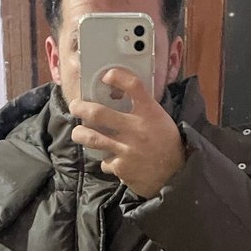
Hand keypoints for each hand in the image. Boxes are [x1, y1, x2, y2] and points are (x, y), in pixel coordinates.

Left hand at [70, 67, 185, 198]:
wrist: (176, 174)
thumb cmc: (166, 144)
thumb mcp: (159, 119)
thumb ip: (142, 109)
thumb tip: (118, 97)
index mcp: (149, 113)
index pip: (133, 85)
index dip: (117, 76)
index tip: (106, 76)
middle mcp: (136, 129)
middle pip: (98, 113)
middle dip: (80, 108)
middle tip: (75, 107)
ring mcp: (127, 149)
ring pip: (92, 138)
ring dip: (80, 134)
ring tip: (78, 133)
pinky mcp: (121, 167)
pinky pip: (105, 162)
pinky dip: (107, 161)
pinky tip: (114, 161)